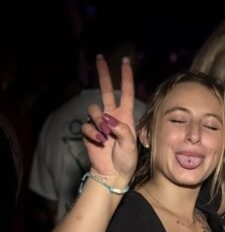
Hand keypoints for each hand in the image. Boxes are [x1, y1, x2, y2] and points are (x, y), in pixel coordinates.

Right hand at [81, 56, 137, 180]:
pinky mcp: (89, 132)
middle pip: (106, 90)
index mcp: (125, 117)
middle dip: (103, 74)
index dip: (126, 77)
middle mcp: (112, 117)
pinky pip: (87, 126)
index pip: (126, 92)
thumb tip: (109, 121)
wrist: (113, 174)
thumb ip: (123, 131)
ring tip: (106, 134)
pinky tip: (100, 142)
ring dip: (99, 120)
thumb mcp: (131, 145)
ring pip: (93, 109)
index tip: (125, 61)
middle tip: (100, 58)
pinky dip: (93, 133)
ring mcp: (99, 124)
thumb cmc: (126, 161)